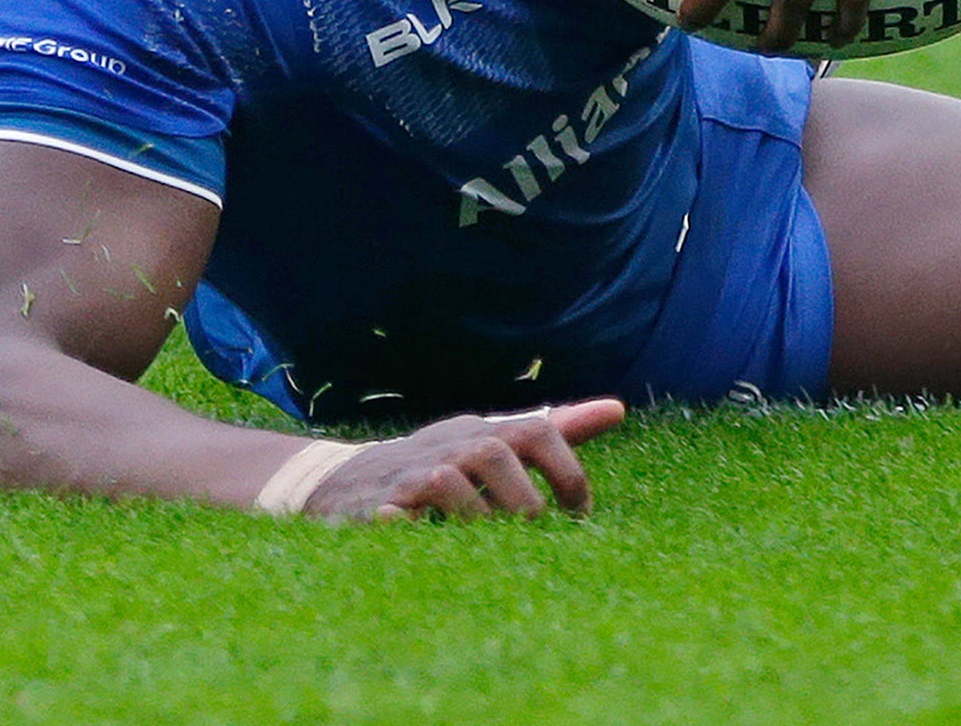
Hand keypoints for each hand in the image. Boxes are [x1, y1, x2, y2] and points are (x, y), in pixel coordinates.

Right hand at [305, 398, 626, 521]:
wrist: (342, 483)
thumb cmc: (439, 464)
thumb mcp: (494, 441)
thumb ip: (555, 431)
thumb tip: (618, 409)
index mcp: (483, 430)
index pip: (536, 430)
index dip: (566, 472)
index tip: (579, 516)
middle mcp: (449, 444)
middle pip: (496, 454)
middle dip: (524, 502)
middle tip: (536, 539)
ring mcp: (410, 474)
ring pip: (452, 485)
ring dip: (479, 521)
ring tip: (493, 550)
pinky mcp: (377, 507)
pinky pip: (402, 519)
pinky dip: (419, 532)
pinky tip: (433, 547)